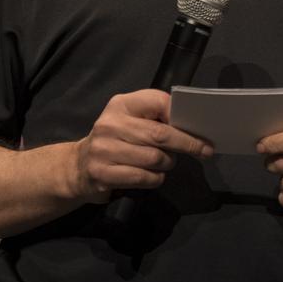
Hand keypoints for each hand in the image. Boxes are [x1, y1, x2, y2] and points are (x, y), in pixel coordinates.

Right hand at [73, 90, 212, 203]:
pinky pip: (144, 178)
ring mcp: (104, 150)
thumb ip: (154, 117)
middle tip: (204, 151)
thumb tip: (191, 127)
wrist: (77, 167)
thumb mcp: (129, 120)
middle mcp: (110, 124)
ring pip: (155, 159)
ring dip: (168, 164)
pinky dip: (156, 179)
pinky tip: (153, 176)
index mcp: (120, 105)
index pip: (157, 102)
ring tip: (165, 163)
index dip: (179, 115)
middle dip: (187, 144)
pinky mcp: (102, 174)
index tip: (198, 126)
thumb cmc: (115, 140)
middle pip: (160, 134)